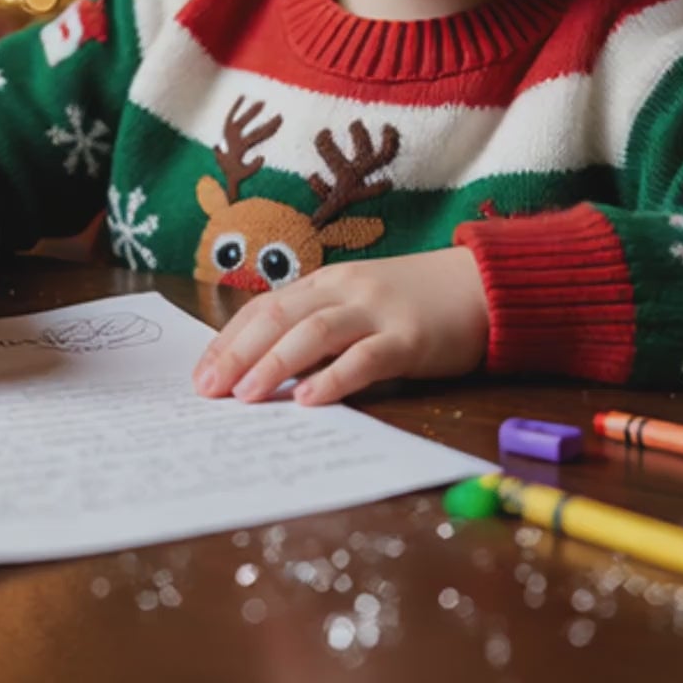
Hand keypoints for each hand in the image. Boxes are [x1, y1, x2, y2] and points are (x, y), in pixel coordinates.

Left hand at [192, 248, 488, 405]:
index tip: (200, 372)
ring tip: (245, 395)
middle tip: (206, 389)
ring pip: (314, 332)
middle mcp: (345, 290)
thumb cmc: (415, 303)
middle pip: (278, 316)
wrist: (482, 284)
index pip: (265, 307)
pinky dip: (333, 378)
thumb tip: (266, 369)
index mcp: (326, 282)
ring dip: (274, 363)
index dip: (229, 339)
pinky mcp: (410, 338)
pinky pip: (365, 357)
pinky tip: (308, 399)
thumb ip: (320, 329)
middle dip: (237, 352)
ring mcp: (377, 311)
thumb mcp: (359, 304)